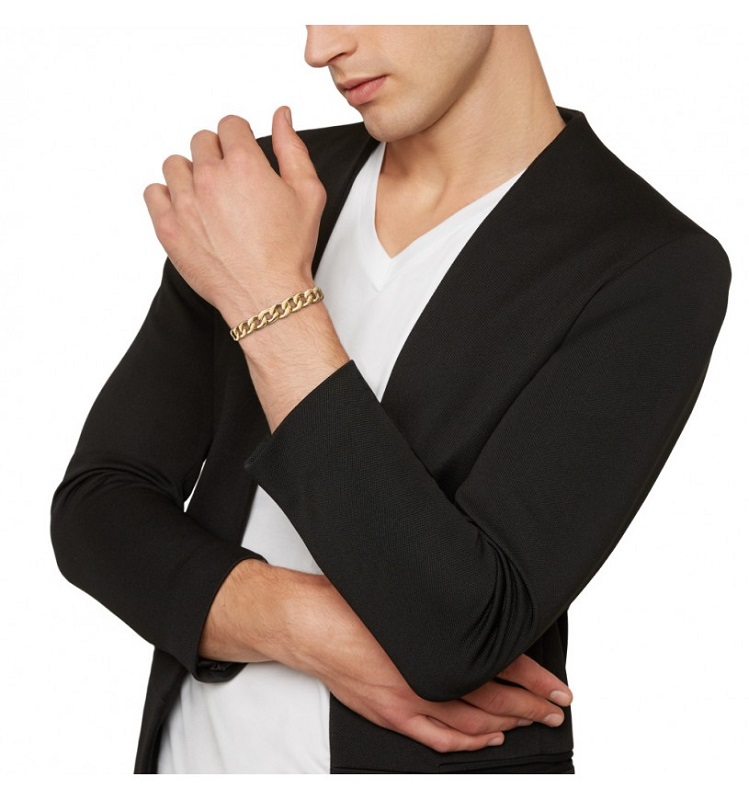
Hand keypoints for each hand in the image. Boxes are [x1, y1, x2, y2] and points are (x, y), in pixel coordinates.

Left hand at [143, 109, 325, 326]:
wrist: (268, 295)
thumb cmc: (289, 250)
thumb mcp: (307, 193)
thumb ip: (293, 149)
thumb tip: (281, 116)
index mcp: (243, 164)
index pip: (229, 125)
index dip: (239, 138)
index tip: (242, 154)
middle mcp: (209, 178)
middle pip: (201, 141)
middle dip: (217, 154)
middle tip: (230, 180)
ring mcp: (184, 203)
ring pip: (175, 164)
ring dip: (190, 173)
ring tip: (208, 195)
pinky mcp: (168, 228)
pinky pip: (153, 193)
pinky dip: (166, 196)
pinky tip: (186, 209)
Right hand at [292, 579, 571, 751]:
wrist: (306, 622)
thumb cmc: (350, 603)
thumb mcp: (406, 597)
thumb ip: (444, 611)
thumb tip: (480, 614)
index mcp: (436, 644)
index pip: (501, 665)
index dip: (534, 679)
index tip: (558, 686)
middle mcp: (427, 678)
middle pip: (494, 698)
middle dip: (531, 705)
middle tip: (557, 708)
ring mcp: (409, 701)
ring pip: (472, 721)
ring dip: (507, 724)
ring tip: (533, 722)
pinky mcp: (391, 714)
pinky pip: (438, 738)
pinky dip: (468, 742)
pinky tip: (487, 739)